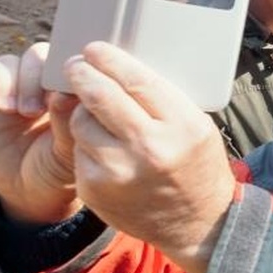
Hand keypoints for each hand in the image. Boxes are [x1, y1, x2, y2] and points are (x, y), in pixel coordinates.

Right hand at [0, 42, 81, 224]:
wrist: (25, 189)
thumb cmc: (59, 170)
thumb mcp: (70, 153)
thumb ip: (71, 124)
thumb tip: (66, 93)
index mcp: (91, 95)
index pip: (96, 65)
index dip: (90, 70)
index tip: (82, 92)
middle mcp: (64, 84)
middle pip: (66, 53)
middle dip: (59, 71)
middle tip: (55, 99)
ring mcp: (34, 84)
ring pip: (36, 55)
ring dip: (32, 78)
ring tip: (29, 110)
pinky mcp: (2, 89)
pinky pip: (2, 67)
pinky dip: (4, 81)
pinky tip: (7, 107)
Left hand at [63, 42, 235, 272]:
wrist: (197, 224)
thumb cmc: (196, 164)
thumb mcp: (196, 126)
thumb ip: (163, 99)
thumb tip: (120, 65)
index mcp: (180, 125)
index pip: (135, 80)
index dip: (109, 59)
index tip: (94, 48)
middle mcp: (148, 147)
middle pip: (99, 95)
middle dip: (81, 73)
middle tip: (75, 65)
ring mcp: (118, 171)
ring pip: (80, 122)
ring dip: (82, 110)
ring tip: (93, 110)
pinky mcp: (95, 189)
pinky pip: (78, 151)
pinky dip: (86, 142)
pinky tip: (100, 145)